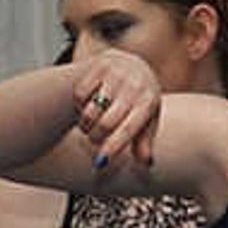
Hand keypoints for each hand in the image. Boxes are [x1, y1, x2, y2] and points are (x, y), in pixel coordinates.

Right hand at [66, 48, 160, 174]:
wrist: (130, 64)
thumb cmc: (139, 101)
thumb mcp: (146, 121)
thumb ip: (144, 143)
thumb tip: (146, 163)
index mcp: (148, 102)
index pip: (128, 130)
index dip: (113, 147)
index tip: (100, 162)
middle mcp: (134, 86)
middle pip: (105, 124)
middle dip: (95, 138)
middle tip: (95, 139)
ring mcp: (116, 74)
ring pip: (89, 111)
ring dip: (85, 123)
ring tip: (91, 121)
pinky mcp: (99, 65)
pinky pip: (79, 95)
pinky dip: (79, 104)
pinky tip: (88, 101)